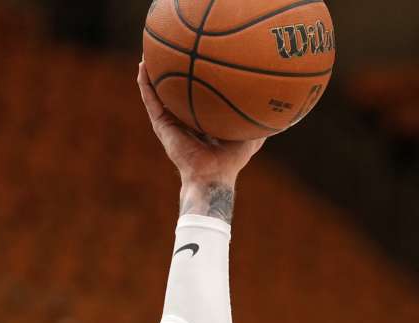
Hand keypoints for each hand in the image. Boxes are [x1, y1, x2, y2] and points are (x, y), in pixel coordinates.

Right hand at [136, 61, 264, 186]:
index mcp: (202, 122)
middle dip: (173, 73)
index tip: (198, 62)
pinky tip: (143, 66)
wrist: (212, 175)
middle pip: (176, 92)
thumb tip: (275, 108)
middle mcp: (184, 120)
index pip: (197, 98)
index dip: (196, 82)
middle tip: (172, 51)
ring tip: (150, 52)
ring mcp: (171, 122)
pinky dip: (145, 83)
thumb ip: (257, 122)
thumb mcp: (249, 137)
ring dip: (153, 73)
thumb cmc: (231, 160)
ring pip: (158, 93)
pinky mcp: (161, 125)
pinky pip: (151, 100)